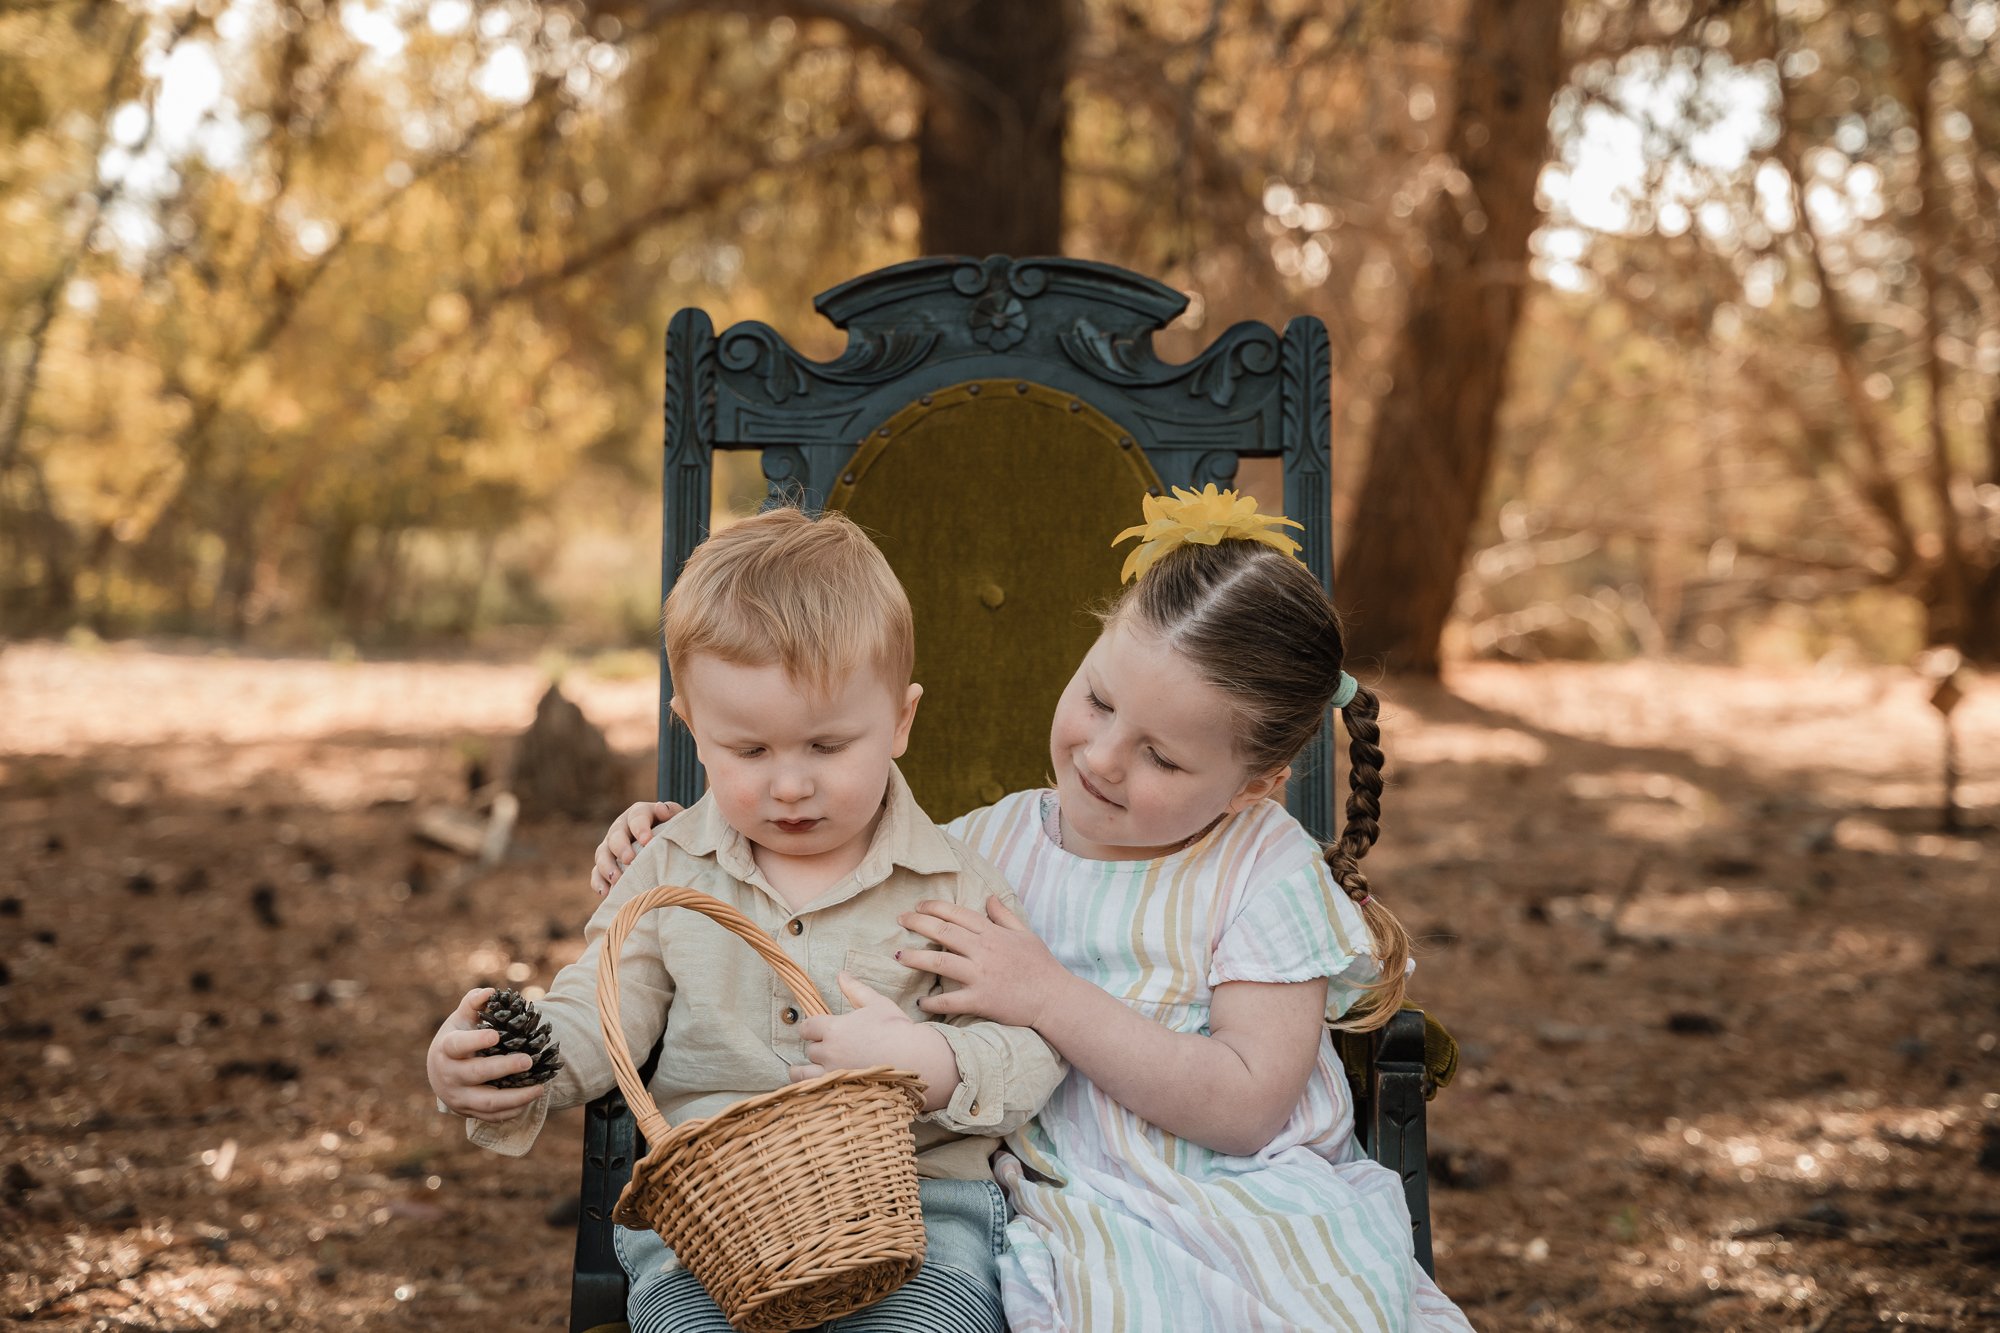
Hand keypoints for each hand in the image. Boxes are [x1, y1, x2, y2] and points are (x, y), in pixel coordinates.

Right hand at [426, 988, 550, 1121]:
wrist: (440, 1071)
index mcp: (446, 1049)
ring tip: (540, 1088)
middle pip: (476, 1074)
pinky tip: (530, 1100)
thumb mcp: (460, 1019)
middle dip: (503, 1068)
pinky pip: (492, 1116)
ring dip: (515, 1097)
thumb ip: (474, 1002)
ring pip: (487, 1102)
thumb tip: (490, 992)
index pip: (457, 1046)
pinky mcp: (468, 1112)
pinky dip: (512, 1111)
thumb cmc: (456, 1038)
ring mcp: (458, 1097)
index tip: (496, 1036)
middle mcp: (449, 1075)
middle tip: (528, 1061)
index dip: (475, 1041)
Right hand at [591, 801, 680, 895]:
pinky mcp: (605, 864)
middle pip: (615, 835)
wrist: (667, 846)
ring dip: (607, 867)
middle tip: (630, 860)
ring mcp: (610, 846)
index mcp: (639, 813)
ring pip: (602, 854)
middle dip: (621, 848)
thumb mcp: (676, 819)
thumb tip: (661, 809)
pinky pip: (596, 873)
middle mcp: (621, 827)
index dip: (640, 828)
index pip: (637, 817)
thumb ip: (672, 813)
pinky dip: (599, 882)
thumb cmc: (674, 832)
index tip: (647, 841)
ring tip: (617, 880)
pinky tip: (607, 893)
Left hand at [791, 973, 956, 1107]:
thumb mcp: (877, 1003)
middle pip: (810, 1050)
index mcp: (834, 1029)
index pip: (807, 1027)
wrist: (915, 1058)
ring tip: (804, 1072)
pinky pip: (814, 1092)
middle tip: (828, 1048)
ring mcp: (833, 1074)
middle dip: (817, 1047)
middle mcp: (829, 1052)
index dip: (811, 1027)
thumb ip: (855, 989)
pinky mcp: (840, 1091)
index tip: (816, 1030)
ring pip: (803, 1074)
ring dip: (802, 1071)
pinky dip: (811, 1090)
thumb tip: (841, 975)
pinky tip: (813, 1090)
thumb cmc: (897, 1029)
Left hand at [898, 896, 1065, 1030]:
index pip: (958, 914)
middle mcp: (984, 951)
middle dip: (918, 923)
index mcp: (993, 934)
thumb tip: (989, 897)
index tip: (918, 906)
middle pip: (943, 932)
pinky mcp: (981, 999)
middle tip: (900, 920)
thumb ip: (1004, 915)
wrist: (1055, 998)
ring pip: (940, 961)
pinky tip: (920, 1002)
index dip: (935, 907)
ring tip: (899, 956)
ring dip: (916, 958)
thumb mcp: (1025, 934)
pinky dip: (933, 1001)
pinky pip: (950, 1000)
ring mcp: (981, 975)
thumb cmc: (1042, 966)